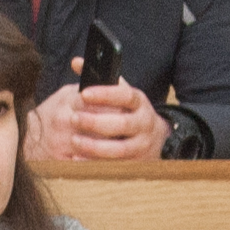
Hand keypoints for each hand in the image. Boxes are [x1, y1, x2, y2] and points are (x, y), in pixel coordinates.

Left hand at [30, 77, 166, 161]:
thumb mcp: (120, 93)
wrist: (155, 138)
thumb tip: (76, 62)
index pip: (125, 95)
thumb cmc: (129, 111)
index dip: (105, 94)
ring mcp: (142, 146)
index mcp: (139, 102)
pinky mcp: (136, 164)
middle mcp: (144, 123)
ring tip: (75, 140)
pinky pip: (115, 166)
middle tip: (74, 118)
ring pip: (120, 149)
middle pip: (122, 123)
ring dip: (95, 146)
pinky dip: (95, 164)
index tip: (84, 93)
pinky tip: (78, 159)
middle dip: (96, 122)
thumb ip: (100, 78)